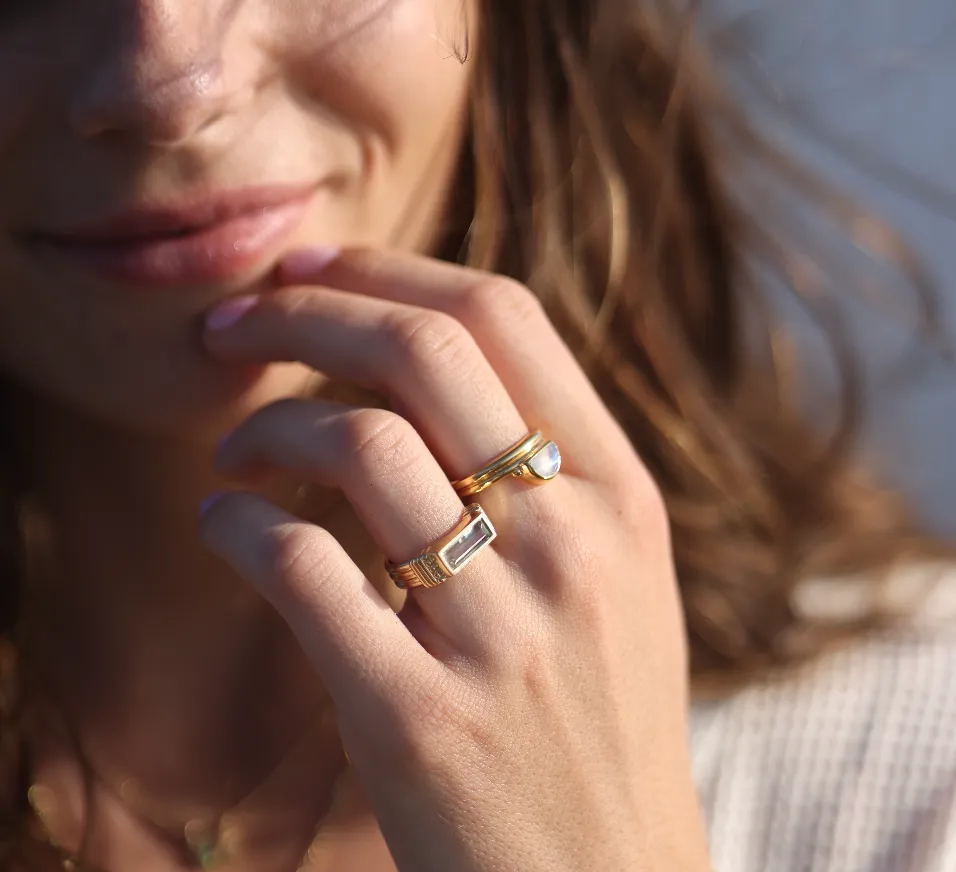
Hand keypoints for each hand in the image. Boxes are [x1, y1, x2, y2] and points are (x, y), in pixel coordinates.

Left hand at [199, 249, 709, 871]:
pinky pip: (301, 565)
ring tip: (234, 453)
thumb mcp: (617, 577)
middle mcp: (571, 544)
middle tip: (230, 326)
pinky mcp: (418, 715)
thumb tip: (422, 368)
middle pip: (420, 352)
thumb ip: (549, 470)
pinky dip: (237, 524)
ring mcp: (501, 630)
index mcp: (621, 496)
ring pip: (356, 444)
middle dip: (302, 312)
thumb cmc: (599, 716)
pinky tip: (223, 524)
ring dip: (264, 428)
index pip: (502, 315)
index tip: (312, 271)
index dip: (391, 270)